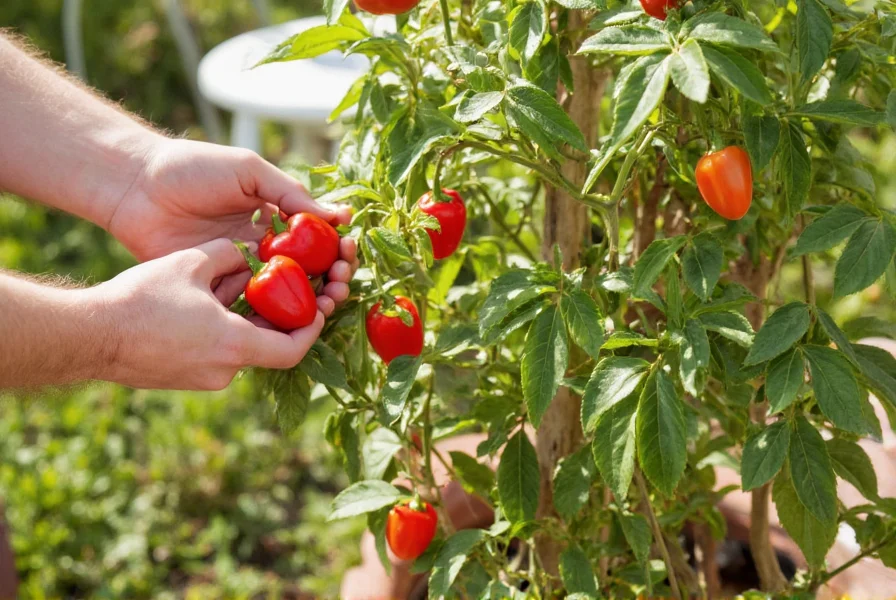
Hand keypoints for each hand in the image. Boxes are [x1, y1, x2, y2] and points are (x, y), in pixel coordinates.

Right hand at [92, 238, 327, 389]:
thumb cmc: (142, 299)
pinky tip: (205, 299)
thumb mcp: (191, 263)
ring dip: (243, 317)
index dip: (311, 329)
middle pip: (267, 345)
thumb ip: (229, 254)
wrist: (90, 335)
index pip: (293, 349)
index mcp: (235, 346)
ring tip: (232, 282)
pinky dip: (221, 327)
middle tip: (284, 290)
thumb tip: (248, 253)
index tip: (318, 309)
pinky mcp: (183, 378)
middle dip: (275, 316)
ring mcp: (203, 379)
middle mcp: (224, 371)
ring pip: (238, 344)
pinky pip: (215, 351)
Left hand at [107, 137, 357, 312]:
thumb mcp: (248, 170)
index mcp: (274, 215)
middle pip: (309, 270)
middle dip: (332, 279)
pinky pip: (249, 304)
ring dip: (311, 300)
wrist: (136, 187)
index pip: (317, 237)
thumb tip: (337, 216)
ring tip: (326, 304)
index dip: (337, 248)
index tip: (347, 253)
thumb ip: (290, 192)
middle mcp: (263, 244)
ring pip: (285, 292)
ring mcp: (241, 268)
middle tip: (339, 285)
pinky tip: (291, 315)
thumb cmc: (192, 168)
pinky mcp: (217, 286)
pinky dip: (273, 312)